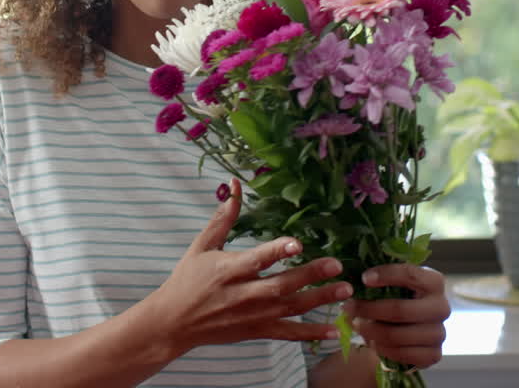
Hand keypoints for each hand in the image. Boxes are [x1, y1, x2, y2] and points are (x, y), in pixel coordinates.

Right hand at [143, 179, 352, 358]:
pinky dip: (311, 333)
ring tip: (345, 290)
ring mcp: (252, 316)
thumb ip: (223, 218)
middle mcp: (243, 294)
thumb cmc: (187, 280)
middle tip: (337, 265)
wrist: (173, 323)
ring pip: (291, 308)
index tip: (297, 244)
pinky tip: (334, 330)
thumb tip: (235, 185)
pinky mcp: (256, 331)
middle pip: (281, 285)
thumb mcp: (202, 246)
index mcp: (229, 270)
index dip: (277, 251)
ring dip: (319, 300)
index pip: (257, 259)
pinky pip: (288, 334)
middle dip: (310, 275)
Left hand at [342, 264, 449, 368]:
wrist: (411, 330)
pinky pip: (400, 354)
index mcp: (434, 282)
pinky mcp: (433, 355)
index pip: (410, 275)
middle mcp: (441, 307)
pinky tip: (371, 341)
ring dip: (369, 330)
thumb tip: (352, 275)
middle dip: (369, 309)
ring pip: (396, 335)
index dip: (385, 275)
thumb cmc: (400, 299)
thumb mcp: (394, 285)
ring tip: (354, 324)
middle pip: (399, 310)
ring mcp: (439, 333)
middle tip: (348, 307)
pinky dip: (381, 348)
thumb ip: (381, 278)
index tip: (364, 278)